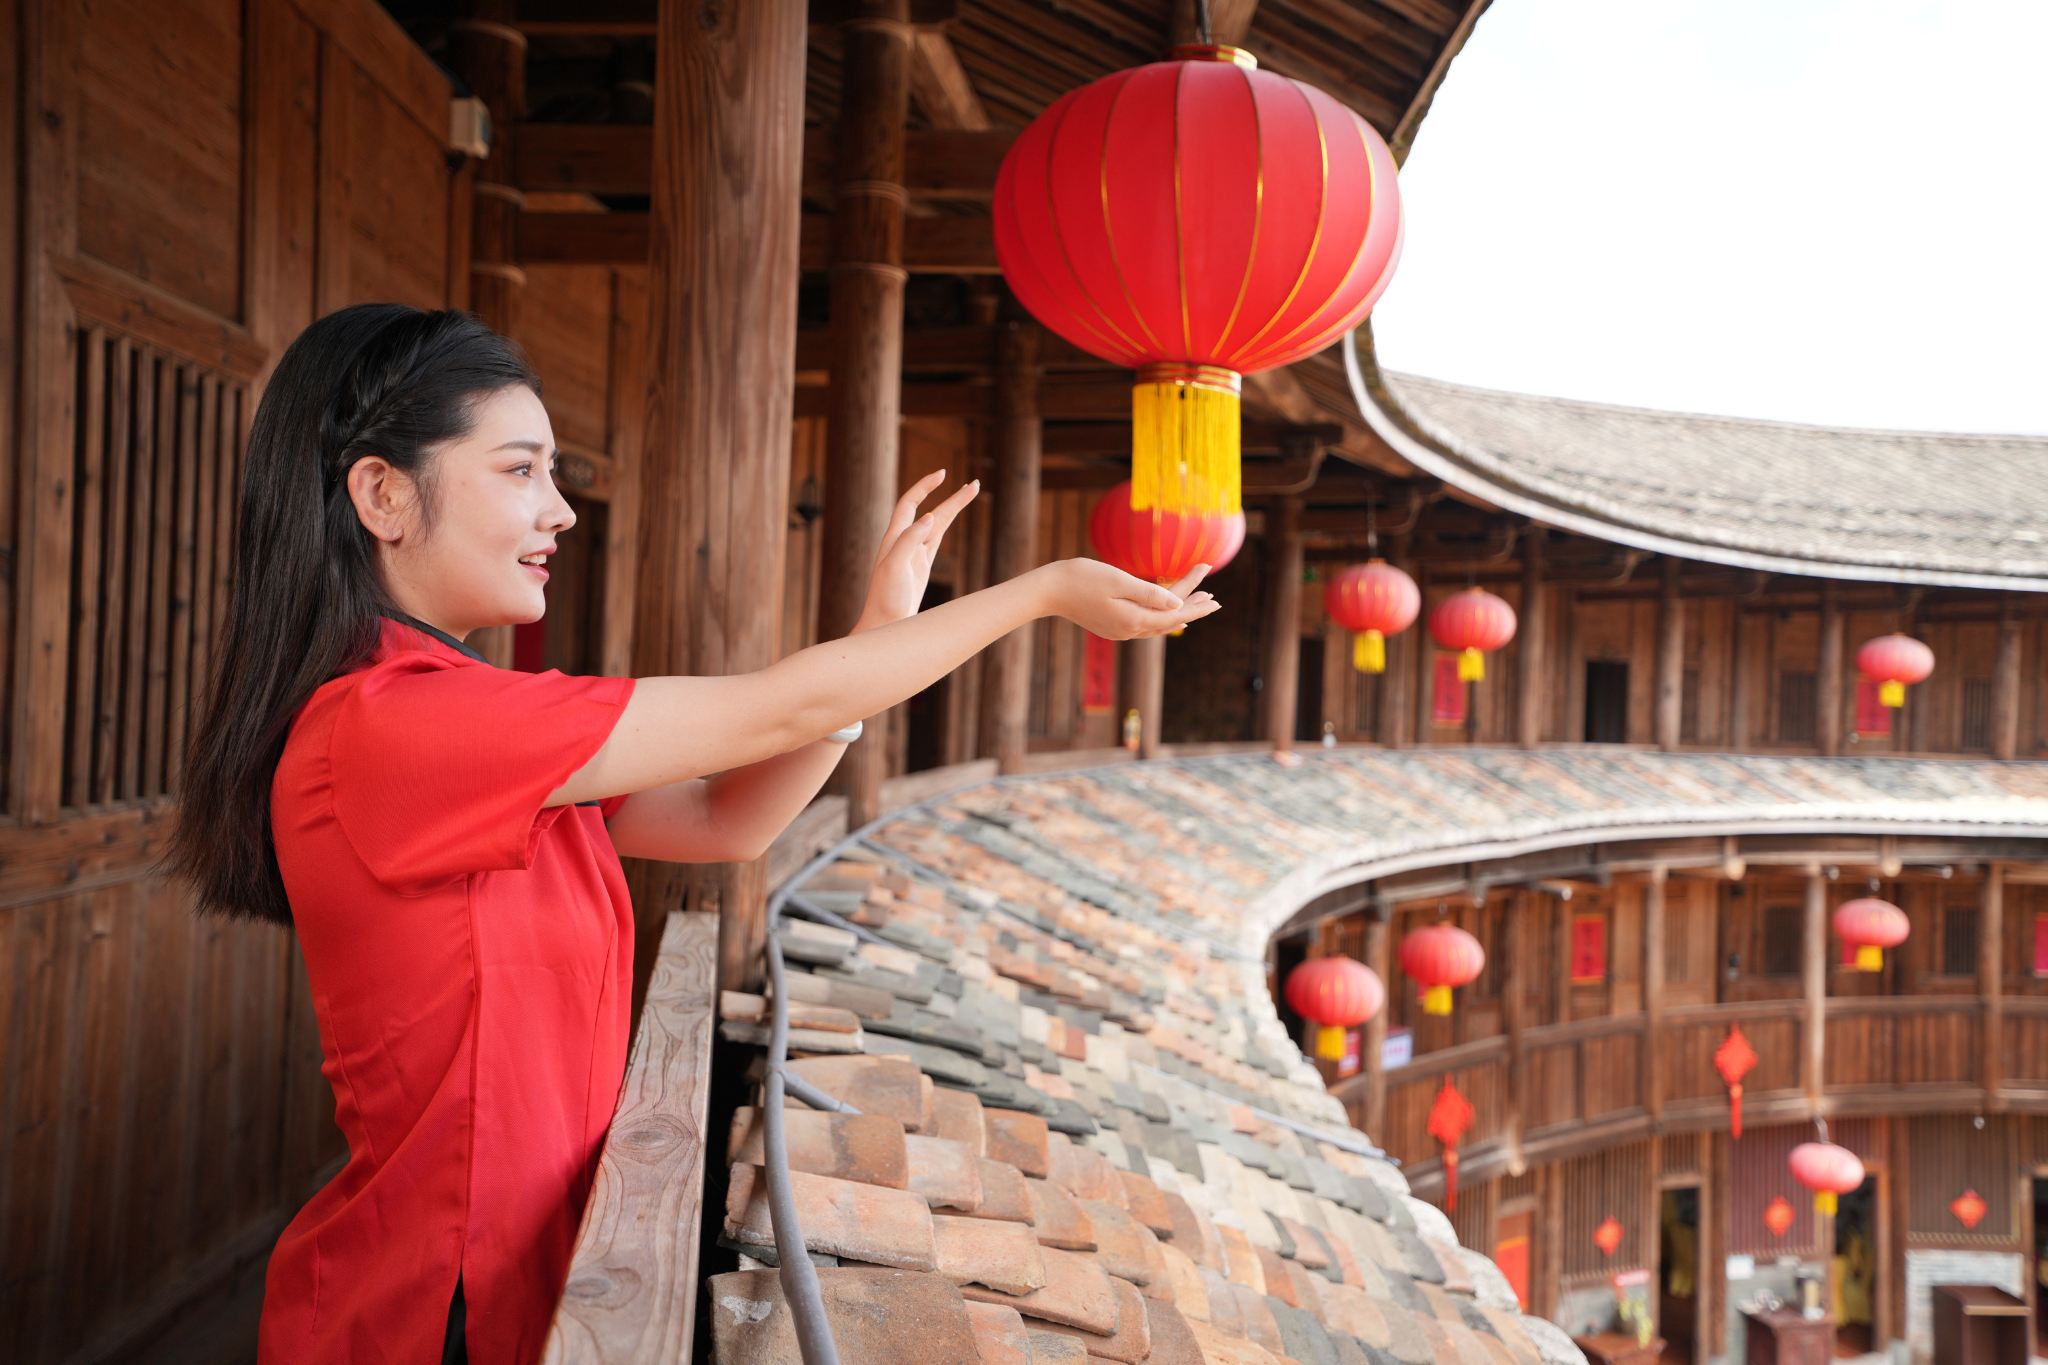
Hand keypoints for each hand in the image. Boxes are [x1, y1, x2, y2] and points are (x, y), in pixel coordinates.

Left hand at [853, 471, 979, 632]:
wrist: (883, 626)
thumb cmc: (885, 599)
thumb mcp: (894, 568)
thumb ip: (908, 541)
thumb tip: (929, 517)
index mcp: (894, 539)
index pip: (909, 503)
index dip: (925, 487)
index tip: (943, 474)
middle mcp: (903, 542)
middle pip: (930, 511)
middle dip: (951, 497)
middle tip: (974, 484)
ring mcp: (913, 554)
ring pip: (937, 524)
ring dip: (952, 508)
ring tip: (971, 492)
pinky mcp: (920, 567)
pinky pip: (935, 540)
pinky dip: (945, 526)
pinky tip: (948, 518)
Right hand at [1037, 559, 1218, 639]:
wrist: (1049, 591)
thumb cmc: (1082, 579)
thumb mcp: (1118, 581)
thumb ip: (1150, 593)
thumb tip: (1177, 605)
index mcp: (1133, 619)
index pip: (1175, 614)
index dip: (1196, 605)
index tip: (1216, 597)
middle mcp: (1129, 630)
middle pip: (1170, 620)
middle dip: (1193, 607)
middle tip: (1215, 599)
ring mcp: (1120, 630)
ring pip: (1158, 623)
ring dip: (1179, 611)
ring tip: (1198, 602)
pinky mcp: (1112, 626)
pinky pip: (1145, 623)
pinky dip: (1161, 616)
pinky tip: (1168, 612)